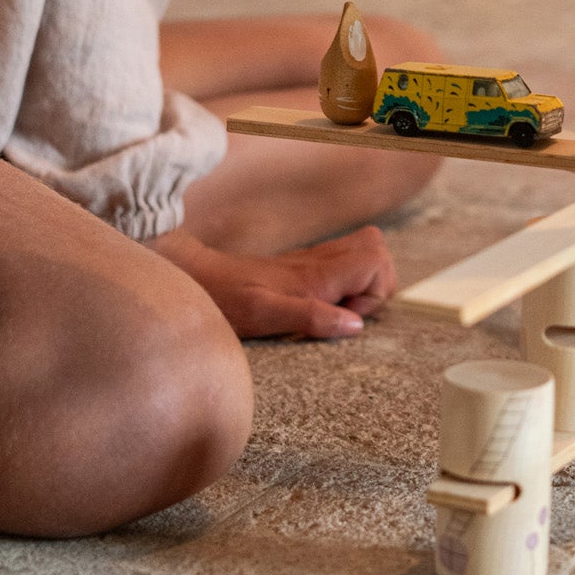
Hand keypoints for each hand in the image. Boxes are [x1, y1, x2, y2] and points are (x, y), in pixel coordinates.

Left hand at [148, 226, 395, 339]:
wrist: (196, 278)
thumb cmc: (227, 299)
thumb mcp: (264, 315)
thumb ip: (312, 317)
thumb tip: (355, 325)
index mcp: (316, 274)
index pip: (376, 260)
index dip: (374, 292)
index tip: (346, 314)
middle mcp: (319, 263)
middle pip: (376, 249)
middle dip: (377, 285)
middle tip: (347, 311)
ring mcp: (313, 263)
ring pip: (364, 252)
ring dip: (363, 285)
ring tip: (337, 309)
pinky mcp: (303, 269)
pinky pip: (343, 264)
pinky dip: (346, 285)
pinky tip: (322, 305)